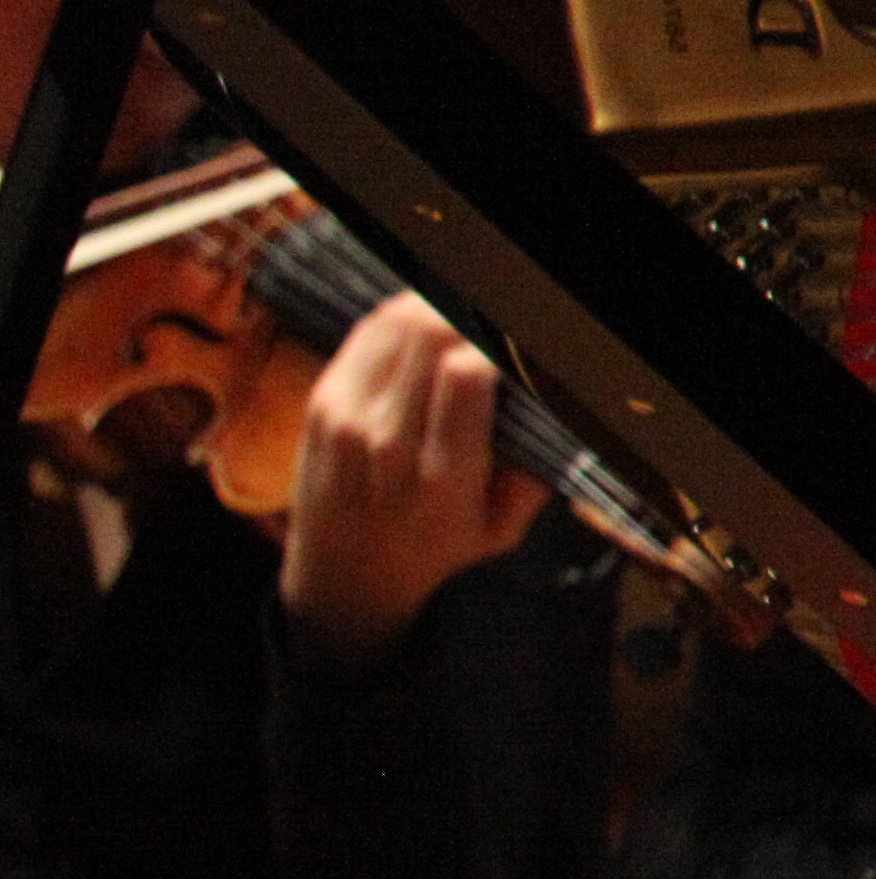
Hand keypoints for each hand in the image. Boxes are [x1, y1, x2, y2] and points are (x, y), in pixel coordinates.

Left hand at [279, 289, 537, 665]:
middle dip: (475, 314)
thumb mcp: (503, 528)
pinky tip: (433, 318)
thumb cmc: (437, 548)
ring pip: (398, 322)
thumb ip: (535, 465)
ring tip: (471, 316)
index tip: (519, 346)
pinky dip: (406, 311)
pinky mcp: (320, 399)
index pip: (466, 373)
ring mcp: (345, 417)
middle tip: (499, 324)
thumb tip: (557, 399)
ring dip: (441, 305)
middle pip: (431, 335)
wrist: (341, 574)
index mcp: (439, 479)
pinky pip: (368, 331)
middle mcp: (385, 444)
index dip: (499, 344)